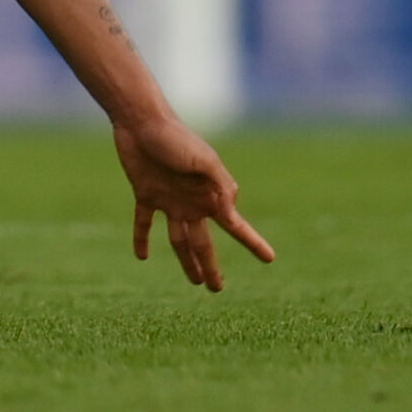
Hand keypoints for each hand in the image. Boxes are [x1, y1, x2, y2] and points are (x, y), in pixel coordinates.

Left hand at [112, 113, 274, 291]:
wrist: (142, 121)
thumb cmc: (176, 138)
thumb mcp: (204, 161)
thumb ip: (221, 186)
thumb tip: (231, 216)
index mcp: (211, 195)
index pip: (235, 226)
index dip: (253, 243)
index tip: (270, 259)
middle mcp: (193, 201)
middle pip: (204, 242)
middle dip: (211, 266)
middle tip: (217, 290)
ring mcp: (170, 199)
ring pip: (178, 239)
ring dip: (185, 260)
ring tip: (195, 281)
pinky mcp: (146, 193)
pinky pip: (144, 222)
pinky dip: (142, 238)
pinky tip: (142, 257)